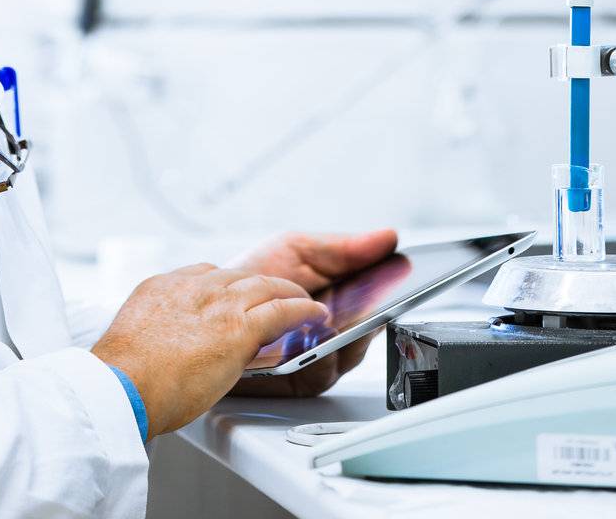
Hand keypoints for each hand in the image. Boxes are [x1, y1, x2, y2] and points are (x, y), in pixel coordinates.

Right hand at [91, 263, 329, 437]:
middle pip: (238, 275)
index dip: (225, 284)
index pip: (204, 274)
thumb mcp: (135, 337)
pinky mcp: (238, 328)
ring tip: (302, 297)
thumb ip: (157, 332)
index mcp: (165, 287)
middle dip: (260, 284)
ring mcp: (218, 304)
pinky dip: (302, 309)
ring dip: (287, 290)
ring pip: (264, 286)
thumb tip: (163, 349)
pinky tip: (314, 313)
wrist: (124, 384)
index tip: (234, 293)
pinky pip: (281, 310)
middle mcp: (193, 287)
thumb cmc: (124, 375)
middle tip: (276, 291)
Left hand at [226, 227, 397, 398]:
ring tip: (338, 318)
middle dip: (371, 317)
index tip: (402, 278)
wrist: (212, 298)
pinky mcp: (299, 378)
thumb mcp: (300, 249)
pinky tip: (311, 337)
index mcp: (342, 301)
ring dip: (345, 338)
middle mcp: (335, 333)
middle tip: (372, 301)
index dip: (393, 292)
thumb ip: (344, 248)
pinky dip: (319, 356)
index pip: (379, 302)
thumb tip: (389, 237)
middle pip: (368, 332)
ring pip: (348, 356)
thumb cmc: (256, 273)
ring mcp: (320, 357)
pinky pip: (321, 373)